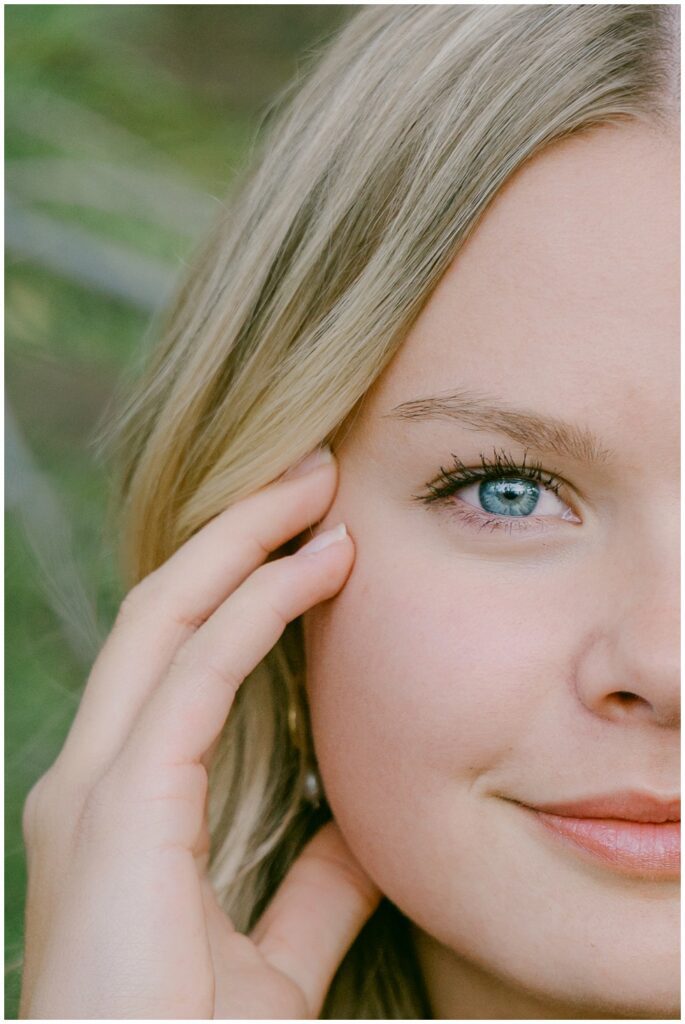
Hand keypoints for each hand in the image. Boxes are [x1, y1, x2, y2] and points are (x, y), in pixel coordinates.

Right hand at [19, 449, 381, 1018]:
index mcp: (122, 808)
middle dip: (236, 533)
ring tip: (320, 490)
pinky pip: (195, 674)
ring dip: (246, 543)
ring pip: (168, 619)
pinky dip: (256, 608)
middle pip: (163, 612)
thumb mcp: (270, 961)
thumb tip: (361, 831)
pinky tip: (316, 568)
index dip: (240, 586)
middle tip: (314, 475)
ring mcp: (95, 787)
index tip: (317, 539)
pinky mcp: (118, 807)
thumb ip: (311, 892)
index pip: (175, 659)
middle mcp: (94, 778)